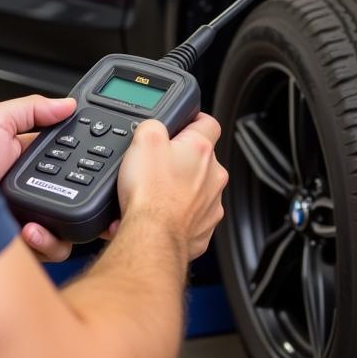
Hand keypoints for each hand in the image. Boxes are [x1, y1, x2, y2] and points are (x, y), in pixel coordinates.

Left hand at [0, 95, 76, 261]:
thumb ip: (33, 108)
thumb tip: (67, 105)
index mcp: (22, 158)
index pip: (63, 157)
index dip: (79, 158)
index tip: (91, 158)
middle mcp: (26, 188)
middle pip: (70, 192)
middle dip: (81, 195)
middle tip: (77, 191)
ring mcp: (25, 216)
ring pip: (66, 224)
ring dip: (64, 223)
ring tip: (44, 216)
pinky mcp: (20, 243)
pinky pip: (50, 248)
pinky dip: (48, 242)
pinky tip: (31, 230)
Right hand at [117, 112, 227, 261]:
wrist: (151, 237)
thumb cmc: (151, 193)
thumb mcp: (143, 140)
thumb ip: (153, 125)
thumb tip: (154, 127)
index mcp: (201, 150)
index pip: (208, 123)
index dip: (194, 119)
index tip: (185, 123)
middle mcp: (213, 177)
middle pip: (200, 159)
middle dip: (179, 161)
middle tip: (156, 167)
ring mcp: (211, 205)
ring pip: (196, 190)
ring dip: (177, 190)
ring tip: (153, 195)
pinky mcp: (203, 230)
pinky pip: (190, 218)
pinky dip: (175, 217)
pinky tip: (156, 216)